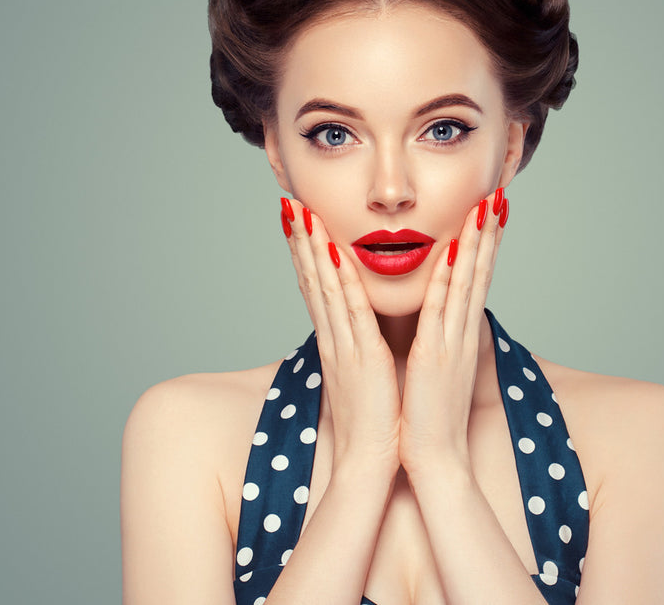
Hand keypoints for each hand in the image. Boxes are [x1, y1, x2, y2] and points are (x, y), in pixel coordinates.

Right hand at [280, 198, 401, 477]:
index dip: (305, 254)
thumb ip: (359, 348)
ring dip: (313, 248)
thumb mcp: (363, 375)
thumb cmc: (373, 420)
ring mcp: (346, 346)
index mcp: (337, 341)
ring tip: (302, 213)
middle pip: (312, 280)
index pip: (317, 288)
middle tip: (290, 203)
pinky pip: (351, 311)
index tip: (299, 221)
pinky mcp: (363, 357)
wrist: (371, 460)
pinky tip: (336, 252)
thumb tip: (359, 332)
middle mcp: (335, 338)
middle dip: (301, 240)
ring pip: (325, 287)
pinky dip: (343, 280)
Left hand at [398, 188, 509, 477]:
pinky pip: (441, 310)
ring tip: (484, 206)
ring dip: (474, 243)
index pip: (475, 279)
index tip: (489, 211)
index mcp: (459, 335)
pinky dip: (448, 280)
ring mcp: (452, 342)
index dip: (484, 244)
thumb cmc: (430, 417)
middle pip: (479, 272)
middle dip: (487, 232)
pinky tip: (452, 251)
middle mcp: (462, 333)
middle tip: (496, 194)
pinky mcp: (435, 355)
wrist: (435, 458)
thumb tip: (440, 321)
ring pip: (466, 282)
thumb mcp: (438, 369)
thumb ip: (441, 341)